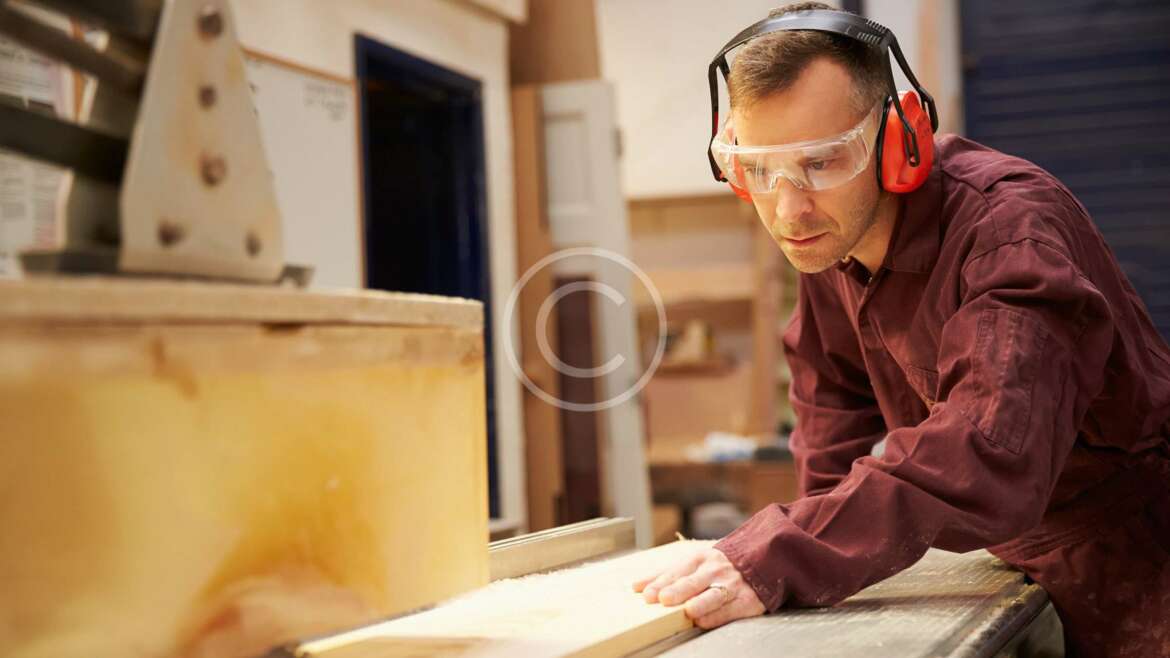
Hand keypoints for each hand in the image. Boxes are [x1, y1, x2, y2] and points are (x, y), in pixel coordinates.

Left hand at [632, 545, 765, 628]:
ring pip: (714, 594)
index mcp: (701, 558)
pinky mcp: (747, 600)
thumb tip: (636, 587)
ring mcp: (732, 585)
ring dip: (700, 602)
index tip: (646, 593)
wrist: (762, 561)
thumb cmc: (720, 565)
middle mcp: (716, 570)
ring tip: (687, 610)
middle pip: (693, 581)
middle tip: (663, 598)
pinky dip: (716, 616)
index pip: (677, 571)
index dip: (661, 583)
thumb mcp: (695, 562)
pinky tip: (703, 621)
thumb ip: (666, 575)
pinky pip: (730, 610)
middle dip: (678, 589)